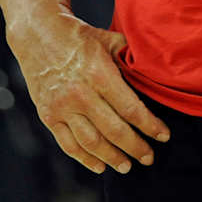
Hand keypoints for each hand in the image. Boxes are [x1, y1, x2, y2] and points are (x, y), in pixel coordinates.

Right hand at [10, 12, 170, 173]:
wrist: (38, 34)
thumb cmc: (79, 37)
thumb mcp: (108, 39)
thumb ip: (129, 57)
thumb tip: (153, 70)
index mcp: (99, 73)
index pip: (130, 108)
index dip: (149, 125)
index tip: (163, 135)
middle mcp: (80, 94)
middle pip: (113, 130)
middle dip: (135, 147)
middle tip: (149, 157)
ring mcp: (62, 107)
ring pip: (91, 142)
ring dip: (112, 158)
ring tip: (127, 166)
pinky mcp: (48, 116)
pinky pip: (68, 144)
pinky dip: (85, 158)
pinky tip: (100, 165)